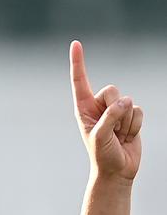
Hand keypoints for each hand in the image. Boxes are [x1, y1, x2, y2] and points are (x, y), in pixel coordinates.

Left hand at [70, 40, 142, 180]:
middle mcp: (98, 106)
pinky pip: (139, 111)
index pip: (80, 80)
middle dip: (114, 109)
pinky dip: (135, 125)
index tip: (76, 43)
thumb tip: (126, 101)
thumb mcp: (100, 136)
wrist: (117, 170)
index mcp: (83, 108)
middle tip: (111, 129)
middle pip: (112, 90)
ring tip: (118, 136)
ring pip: (128, 101)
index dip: (78, 62)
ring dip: (125, 122)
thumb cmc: (102, 154)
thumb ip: (110, 117)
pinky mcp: (130, 116)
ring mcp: (115, 111)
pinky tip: (128, 136)